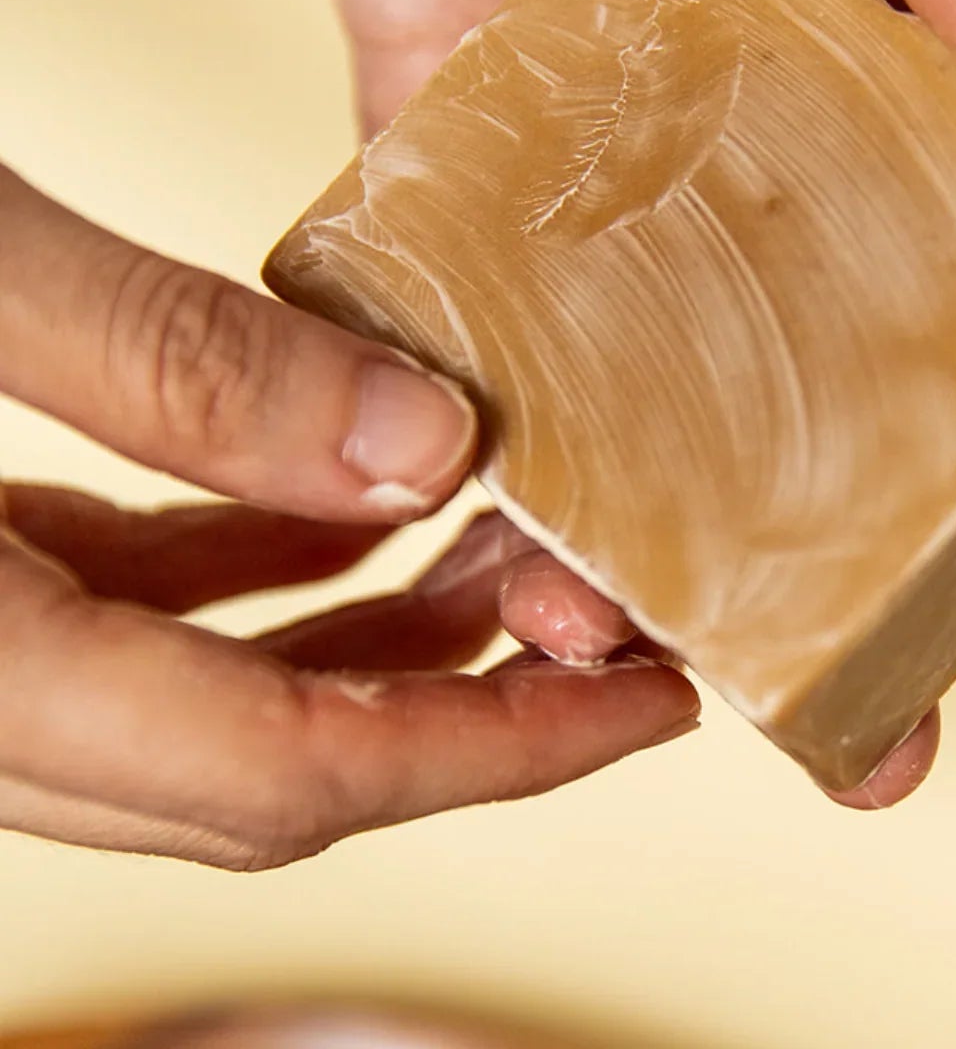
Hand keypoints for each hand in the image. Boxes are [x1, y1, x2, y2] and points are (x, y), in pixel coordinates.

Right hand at [0, 167, 696, 865]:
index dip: (495, 750)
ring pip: (204, 696)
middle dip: (466, 711)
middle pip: (262, 764)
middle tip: (618, 638)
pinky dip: (260, 570)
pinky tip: (348, 503)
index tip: (647, 701)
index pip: (283, 769)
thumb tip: (420, 445)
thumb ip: (175, 362)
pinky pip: (133, 615)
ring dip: (371, 638)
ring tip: (513, 552)